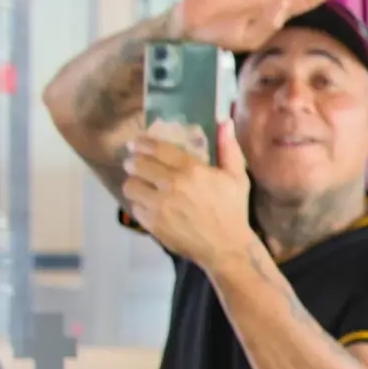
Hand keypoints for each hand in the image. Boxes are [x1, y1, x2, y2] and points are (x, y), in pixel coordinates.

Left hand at [125, 122, 254, 269]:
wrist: (226, 248)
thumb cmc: (232, 210)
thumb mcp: (237, 178)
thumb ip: (228, 148)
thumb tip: (223, 120)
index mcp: (191, 170)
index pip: (157, 148)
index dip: (143, 143)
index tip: (137, 143)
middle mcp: (171, 185)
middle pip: (138, 164)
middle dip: (133, 161)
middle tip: (133, 162)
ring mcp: (159, 205)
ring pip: (131, 185)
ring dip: (133, 182)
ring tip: (138, 183)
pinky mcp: (152, 222)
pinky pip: (134, 206)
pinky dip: (139, 203)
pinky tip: (147, 203)